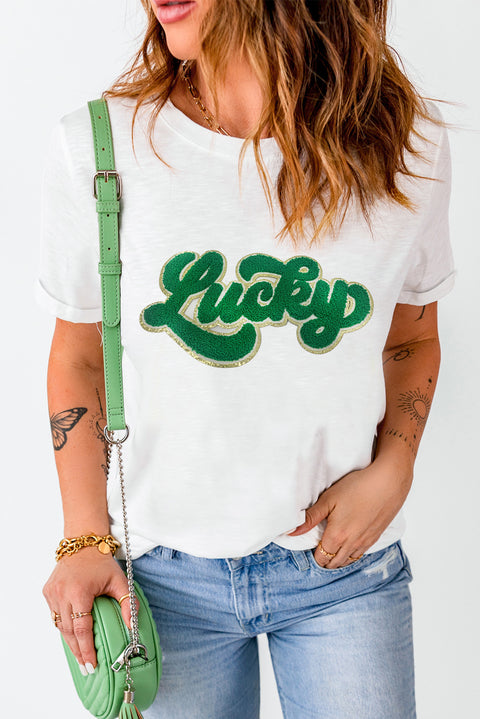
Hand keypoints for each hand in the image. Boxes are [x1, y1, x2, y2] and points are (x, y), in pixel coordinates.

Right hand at [43, 548, 130, 672]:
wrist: (83, 543)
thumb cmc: (102, 563)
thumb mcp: (120, 581)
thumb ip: (128, 603)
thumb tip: (133, 627)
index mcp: (79, 592)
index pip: (82, 629)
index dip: (86, 649)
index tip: (91, 664)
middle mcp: (62, 594)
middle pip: (68, 632)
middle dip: (78, 651)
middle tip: (86, 668)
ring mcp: (52, 593)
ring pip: (59, 626)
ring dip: (69, 642)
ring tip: (80, 656)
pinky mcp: (48, 592)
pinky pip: (55, 615)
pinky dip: (63, 627)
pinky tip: (72, 637)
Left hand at [288, 456, 412, 567]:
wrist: (388, 483)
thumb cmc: (357, 487)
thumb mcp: (328, 500)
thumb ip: (309, 518)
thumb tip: (290, 532)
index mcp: (337, 536)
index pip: (321, 557)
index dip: (314, 556)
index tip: (310, 549)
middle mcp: (351, 544)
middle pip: (334, 563)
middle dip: (325, 561)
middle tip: (318, 552)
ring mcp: (365, 542)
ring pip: (348, 561)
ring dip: (338, 560)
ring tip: (331, 553)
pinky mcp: (376, 537)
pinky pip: (360, 555)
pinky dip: (351, 556)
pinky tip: (348, 548)